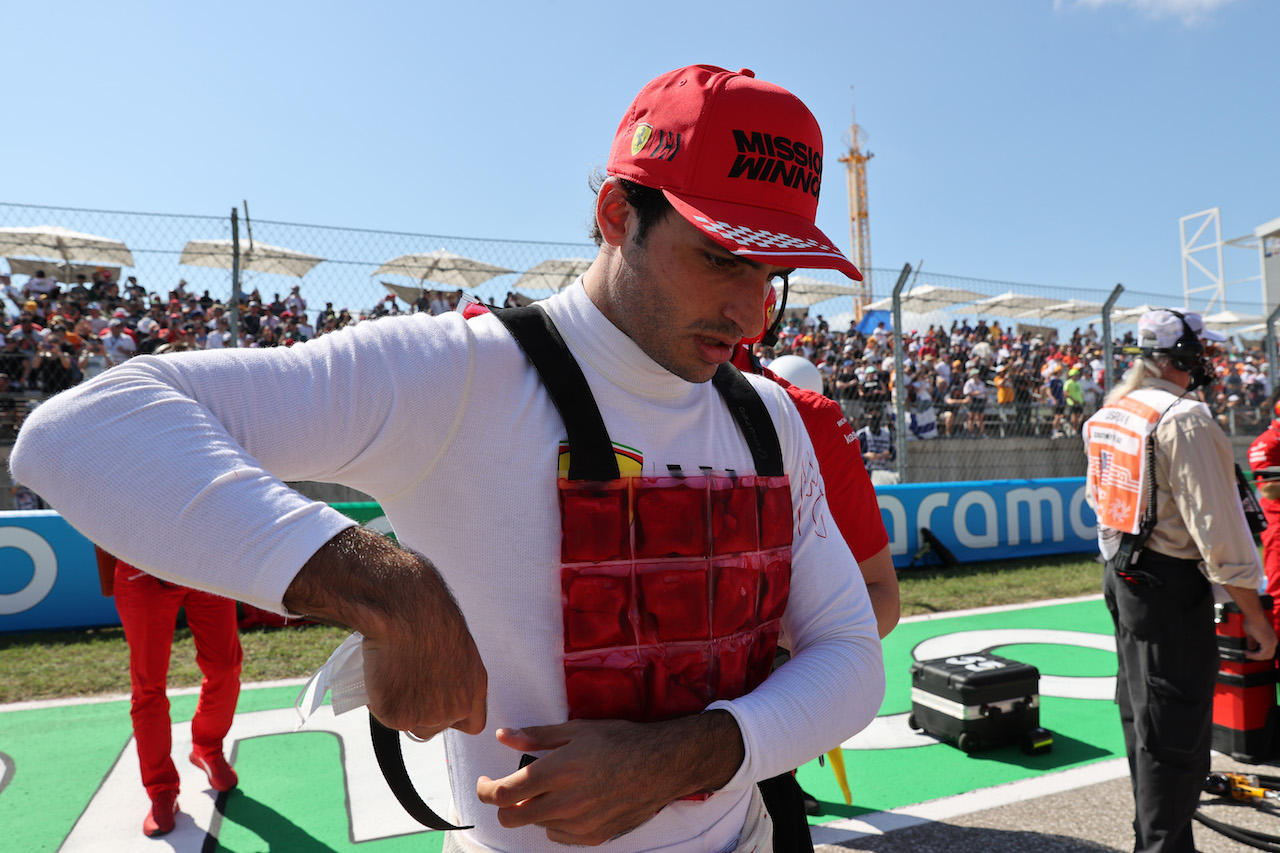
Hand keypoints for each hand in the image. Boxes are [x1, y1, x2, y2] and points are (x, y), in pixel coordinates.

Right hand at [285, 527, 487, 738]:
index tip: (436, 704)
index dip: (452, 717)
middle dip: (418, 711)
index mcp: (475, 687)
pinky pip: (383, 715)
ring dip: (398, 708)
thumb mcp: (455, 645)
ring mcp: (428, 715)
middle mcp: (456, 707)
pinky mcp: (398, 716)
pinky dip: (378, 700)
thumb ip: (452, 673)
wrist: (406, 610)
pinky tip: (380, 673)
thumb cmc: (427, 615)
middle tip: (404, 683)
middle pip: (434, 728)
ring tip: (393, 673)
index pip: (473, 724)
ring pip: (408, 725)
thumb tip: (433, 681)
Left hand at [476, 713, 742, 845]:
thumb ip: (536, 736)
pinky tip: (569, 802)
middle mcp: (565, 802)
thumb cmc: (621, 741)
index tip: (484, 782)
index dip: (484, 789)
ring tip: (551, 788)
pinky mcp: (593, 837)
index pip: (503, 792)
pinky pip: (557, 835)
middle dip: (504, 804)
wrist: (662, 765)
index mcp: (557, 771)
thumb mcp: (577, 729)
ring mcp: (580, 824)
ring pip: (535, 825)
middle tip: (510, 788)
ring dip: (532, 810)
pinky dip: (554, 821)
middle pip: (512, 817)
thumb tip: (503, 734)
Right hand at [1241, 611, 1277, 661]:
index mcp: (1271, 638)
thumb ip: (1252, 641)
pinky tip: (1248, 653)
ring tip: (1247, 654)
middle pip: (1268, 655)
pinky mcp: (1268, 644)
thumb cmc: (1253, 621)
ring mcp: (1272, 642)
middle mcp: (1273, 641)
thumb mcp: (1251, 634)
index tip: (1249, 653)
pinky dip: (1254, 656)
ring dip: (1255, 657)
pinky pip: (1262, 654)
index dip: (1258, 654)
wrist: (1254, 616)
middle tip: (1248, 655)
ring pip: (1265, 656)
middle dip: (1257, 657)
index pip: (1267, 651)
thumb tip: (1251, 647)